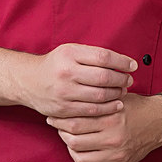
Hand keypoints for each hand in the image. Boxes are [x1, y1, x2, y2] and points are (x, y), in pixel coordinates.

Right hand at [19, 43, 136, 117]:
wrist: (29, 81)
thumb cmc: (56, 64)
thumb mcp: (71, 51)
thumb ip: (94, 55)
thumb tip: (123, 62)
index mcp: (70, 54)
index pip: (104, 57)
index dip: (122, 62)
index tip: (133, 66)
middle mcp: (66, 72)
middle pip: (104, 77)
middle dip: (122, 79)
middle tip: (129, 80)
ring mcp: (64, 92)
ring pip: (100, 95)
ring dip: (117, 94)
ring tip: (123, 91)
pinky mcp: (63, 109)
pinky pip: (91, 110)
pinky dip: (107, 108)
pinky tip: (116, 105)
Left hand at [47, 93, 161, 161]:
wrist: (160, 122)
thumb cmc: (137, 107)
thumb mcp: (117, 99)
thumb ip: (95, 103)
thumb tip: (68, 105)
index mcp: (111, 119)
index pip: (75, 123)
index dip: (60, 121)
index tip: (54, 117)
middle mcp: (113, 139)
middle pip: (74, 142)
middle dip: (62, 135)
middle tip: (60, 129)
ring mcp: (117, 155)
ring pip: (80, 159)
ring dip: (72, 150)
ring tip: (72, 141)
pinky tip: (84, 152)